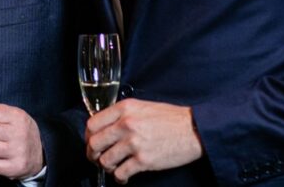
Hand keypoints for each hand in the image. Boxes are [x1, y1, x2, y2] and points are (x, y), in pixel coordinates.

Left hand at [85, 99, 202, 183]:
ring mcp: (134, 143)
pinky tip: (123, 176)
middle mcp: (126, 124)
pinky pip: (121, 173)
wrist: (194, 130)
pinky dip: (119, 178)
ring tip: (114, 167)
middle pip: (94, 143)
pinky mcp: (144, 160)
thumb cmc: (171, 118)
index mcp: (124, 108)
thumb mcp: (142, 106)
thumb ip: (123, 114)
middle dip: (92, 154)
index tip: (92, 142)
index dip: (88, 136)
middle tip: (97, 158)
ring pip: (105, 161)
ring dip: (107, 167)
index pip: (92, 123)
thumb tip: (106, 126)